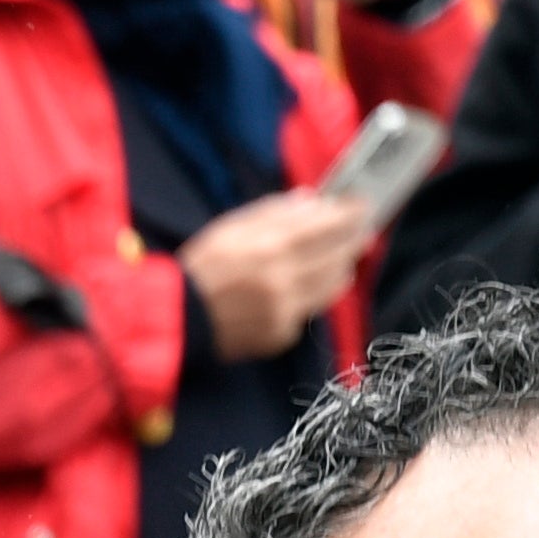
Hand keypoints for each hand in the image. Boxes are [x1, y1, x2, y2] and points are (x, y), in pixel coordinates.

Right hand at [182, 188, 376, 361]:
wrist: (177, 318)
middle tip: (361, 232)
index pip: (329, 225)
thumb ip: (274, 212)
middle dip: (353, 241)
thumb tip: (312, 202)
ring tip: (341, 259)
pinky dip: (309, 297)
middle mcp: (285, 280)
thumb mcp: (230, 227)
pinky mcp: (281, 335)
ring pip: (332, 287)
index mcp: (271, 247)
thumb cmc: (201, 267)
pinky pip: (307, 311)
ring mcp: (285, 311)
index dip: (351, 214)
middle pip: (339, 257)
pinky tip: (302, 289)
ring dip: (341, 269)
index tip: (361, 205)